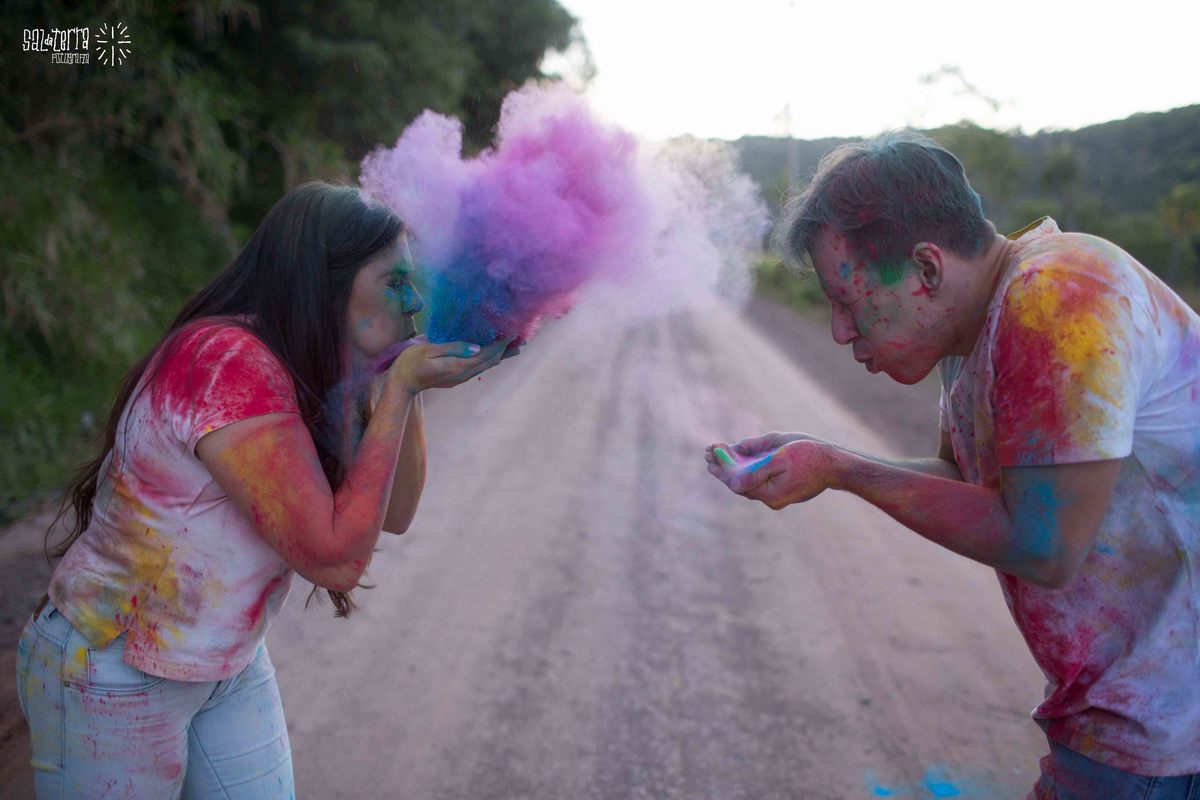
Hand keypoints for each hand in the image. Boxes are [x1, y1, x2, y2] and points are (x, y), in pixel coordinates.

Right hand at [387, 336, 512, 394]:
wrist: (402, 383)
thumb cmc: (410, 362)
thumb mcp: (428, 350)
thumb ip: (453, 348)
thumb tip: (476, 347)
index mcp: (457, 366)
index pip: (485, 354)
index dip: (500, 343)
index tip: (512, 332)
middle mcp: (463, 374)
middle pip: (491, 362)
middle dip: (506, 350)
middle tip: (522, 340)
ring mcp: (460, 378)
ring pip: (486, 366)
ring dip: (500, 356)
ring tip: (514, 348)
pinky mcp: (457, 378)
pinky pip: (478, 367)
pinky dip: (489, 359)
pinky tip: (492, 353)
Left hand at [706, 436, 841, 509]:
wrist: (836, 465)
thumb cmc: (811, 457)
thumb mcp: (781, 457)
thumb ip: (755, 467)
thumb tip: (732, 477)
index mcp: (770, 494)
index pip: (737, 481)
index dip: (722, 465)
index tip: (710, 450)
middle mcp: (771, 499)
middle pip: (740, 484)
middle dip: (724, 466)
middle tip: (707, 453)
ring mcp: (777, 496)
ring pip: (748, 482)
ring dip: (733, 467)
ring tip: (717, 454)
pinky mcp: (782, 491)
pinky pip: (758, 481)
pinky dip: (747, 469)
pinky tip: (738, 459)